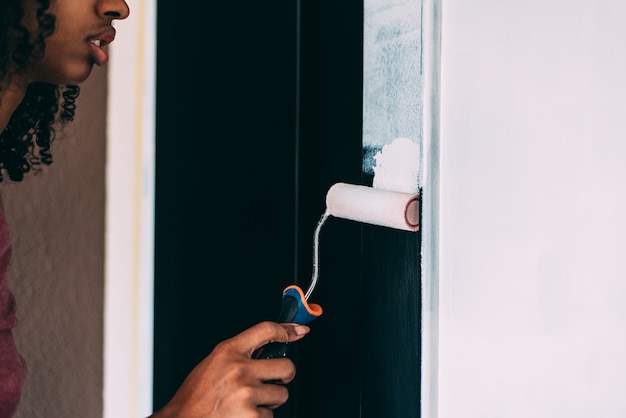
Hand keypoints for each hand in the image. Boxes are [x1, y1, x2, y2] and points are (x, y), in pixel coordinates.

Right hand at [149, 321, 309, 417]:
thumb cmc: (196, 396)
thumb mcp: (214, 363)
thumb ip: (239, 354)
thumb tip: (270, 347)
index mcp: (228, 351)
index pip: (266, 330)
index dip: (287, 330)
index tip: (298, 331)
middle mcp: (239, 370)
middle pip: (287, 366)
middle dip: (284, 376)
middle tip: (273, 381)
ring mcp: (247, 394)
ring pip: (281, 394)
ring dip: (269, 401)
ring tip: (247, 403)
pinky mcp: (252, 417)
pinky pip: (270, 415)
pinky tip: (242, 415)